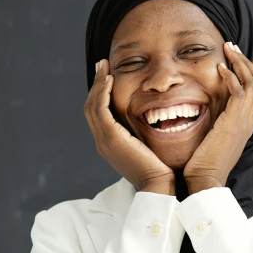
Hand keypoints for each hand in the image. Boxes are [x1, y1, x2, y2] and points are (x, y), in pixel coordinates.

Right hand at [84, 59, 175, 192]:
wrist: (159, 186)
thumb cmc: (160, 171)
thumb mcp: (149, 149)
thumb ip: (144, 135)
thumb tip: (154, 120)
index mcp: (110, 145)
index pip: (99, 115)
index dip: (101, 95)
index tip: (109, 77)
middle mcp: (102, 143)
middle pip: (91, 108)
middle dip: (96, 85)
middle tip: (103, 66)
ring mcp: (104, 141)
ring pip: (93, 106)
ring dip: (98, 84)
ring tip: (105, 68)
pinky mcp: (112, 138)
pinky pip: (101, 110)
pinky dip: (103, 93)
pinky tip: (110, 80)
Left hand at [183, 42, 252, 188]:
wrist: (206, 182)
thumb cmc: (203, 165)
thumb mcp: (212, 139)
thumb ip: (214, 123)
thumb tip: (207, 113)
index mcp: (245, 125)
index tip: (244, 60)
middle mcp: (248, 122)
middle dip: (247, 62)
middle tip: (232, 47)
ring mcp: (243, 122)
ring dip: (240, 63)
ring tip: (227, 49)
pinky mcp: (234, 122)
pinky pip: (239, 92)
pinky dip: (231, 77)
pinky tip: (219, 68)